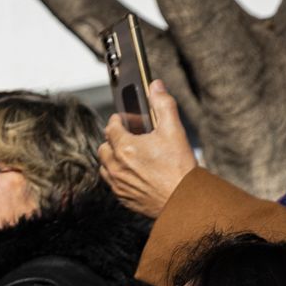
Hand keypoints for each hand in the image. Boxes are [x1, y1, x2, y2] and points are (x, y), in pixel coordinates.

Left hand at [98, 80, 195, 217]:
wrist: (182, 199)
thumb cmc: (179, 166)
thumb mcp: (174, 130)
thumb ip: (163, 105)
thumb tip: (155, 86)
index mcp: (125, 148)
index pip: (111, 128)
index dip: (117, 121)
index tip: (122, 119)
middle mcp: (116, 166)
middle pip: (103, 147)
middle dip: (113, 139)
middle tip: (128, 136)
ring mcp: (117, 183)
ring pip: (104, 166)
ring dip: (112, 158)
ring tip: (129, 154)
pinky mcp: (121, 197)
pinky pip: (111, 182)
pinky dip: (117, 174)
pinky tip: (132, 172)